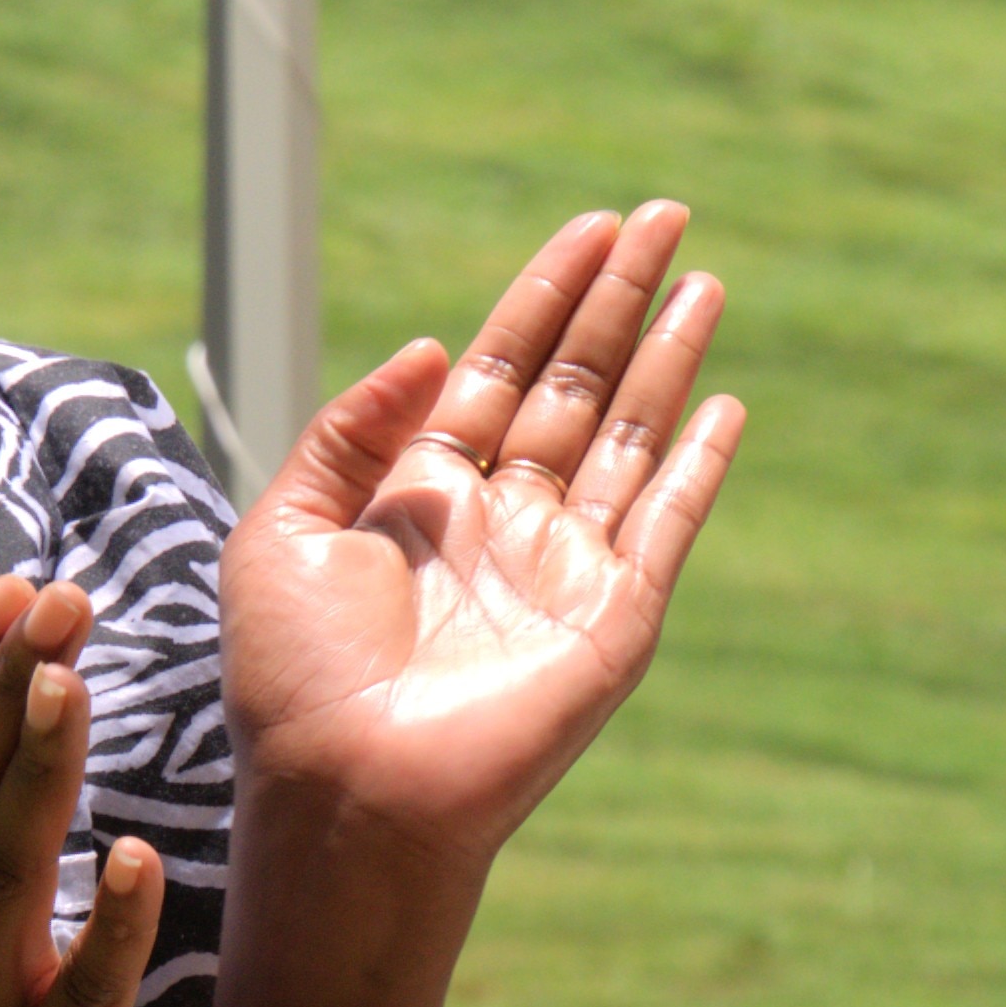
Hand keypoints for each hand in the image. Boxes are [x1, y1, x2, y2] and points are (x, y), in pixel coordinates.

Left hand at [217, 206, 737, 871]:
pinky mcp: (611, 618)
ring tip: (703, 277)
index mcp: (420, 496)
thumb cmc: (294, 681)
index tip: (589, 227)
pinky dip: (698, 465)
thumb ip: (349, 431)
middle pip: (573, 384)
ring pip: (627, 437)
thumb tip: (432, 347)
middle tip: (664, 213)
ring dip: (668, 359)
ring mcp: (560, 568)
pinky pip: (665, 525)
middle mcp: (499, 523)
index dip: (542, 297)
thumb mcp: (280, 532)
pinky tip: (725, 404)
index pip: (496, 370)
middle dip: (617, 300)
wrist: (344, 793)